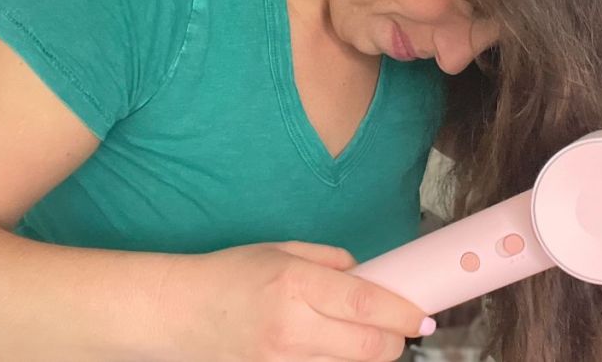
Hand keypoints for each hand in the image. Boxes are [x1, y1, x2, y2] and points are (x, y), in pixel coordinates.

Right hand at [156, 241, 433, 360]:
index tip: (422, 316)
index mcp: (296, 284)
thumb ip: (330, 261)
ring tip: (364, 338)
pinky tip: (333, 350)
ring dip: (368, 355)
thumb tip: (367, 276)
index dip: (403, 314)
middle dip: (394, 341)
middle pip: (368, 347)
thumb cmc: (230, 275)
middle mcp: (292, 327)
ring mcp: (281, 360)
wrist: (179, 312)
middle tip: (400, 330)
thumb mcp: (282, 251)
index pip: (366, 305)